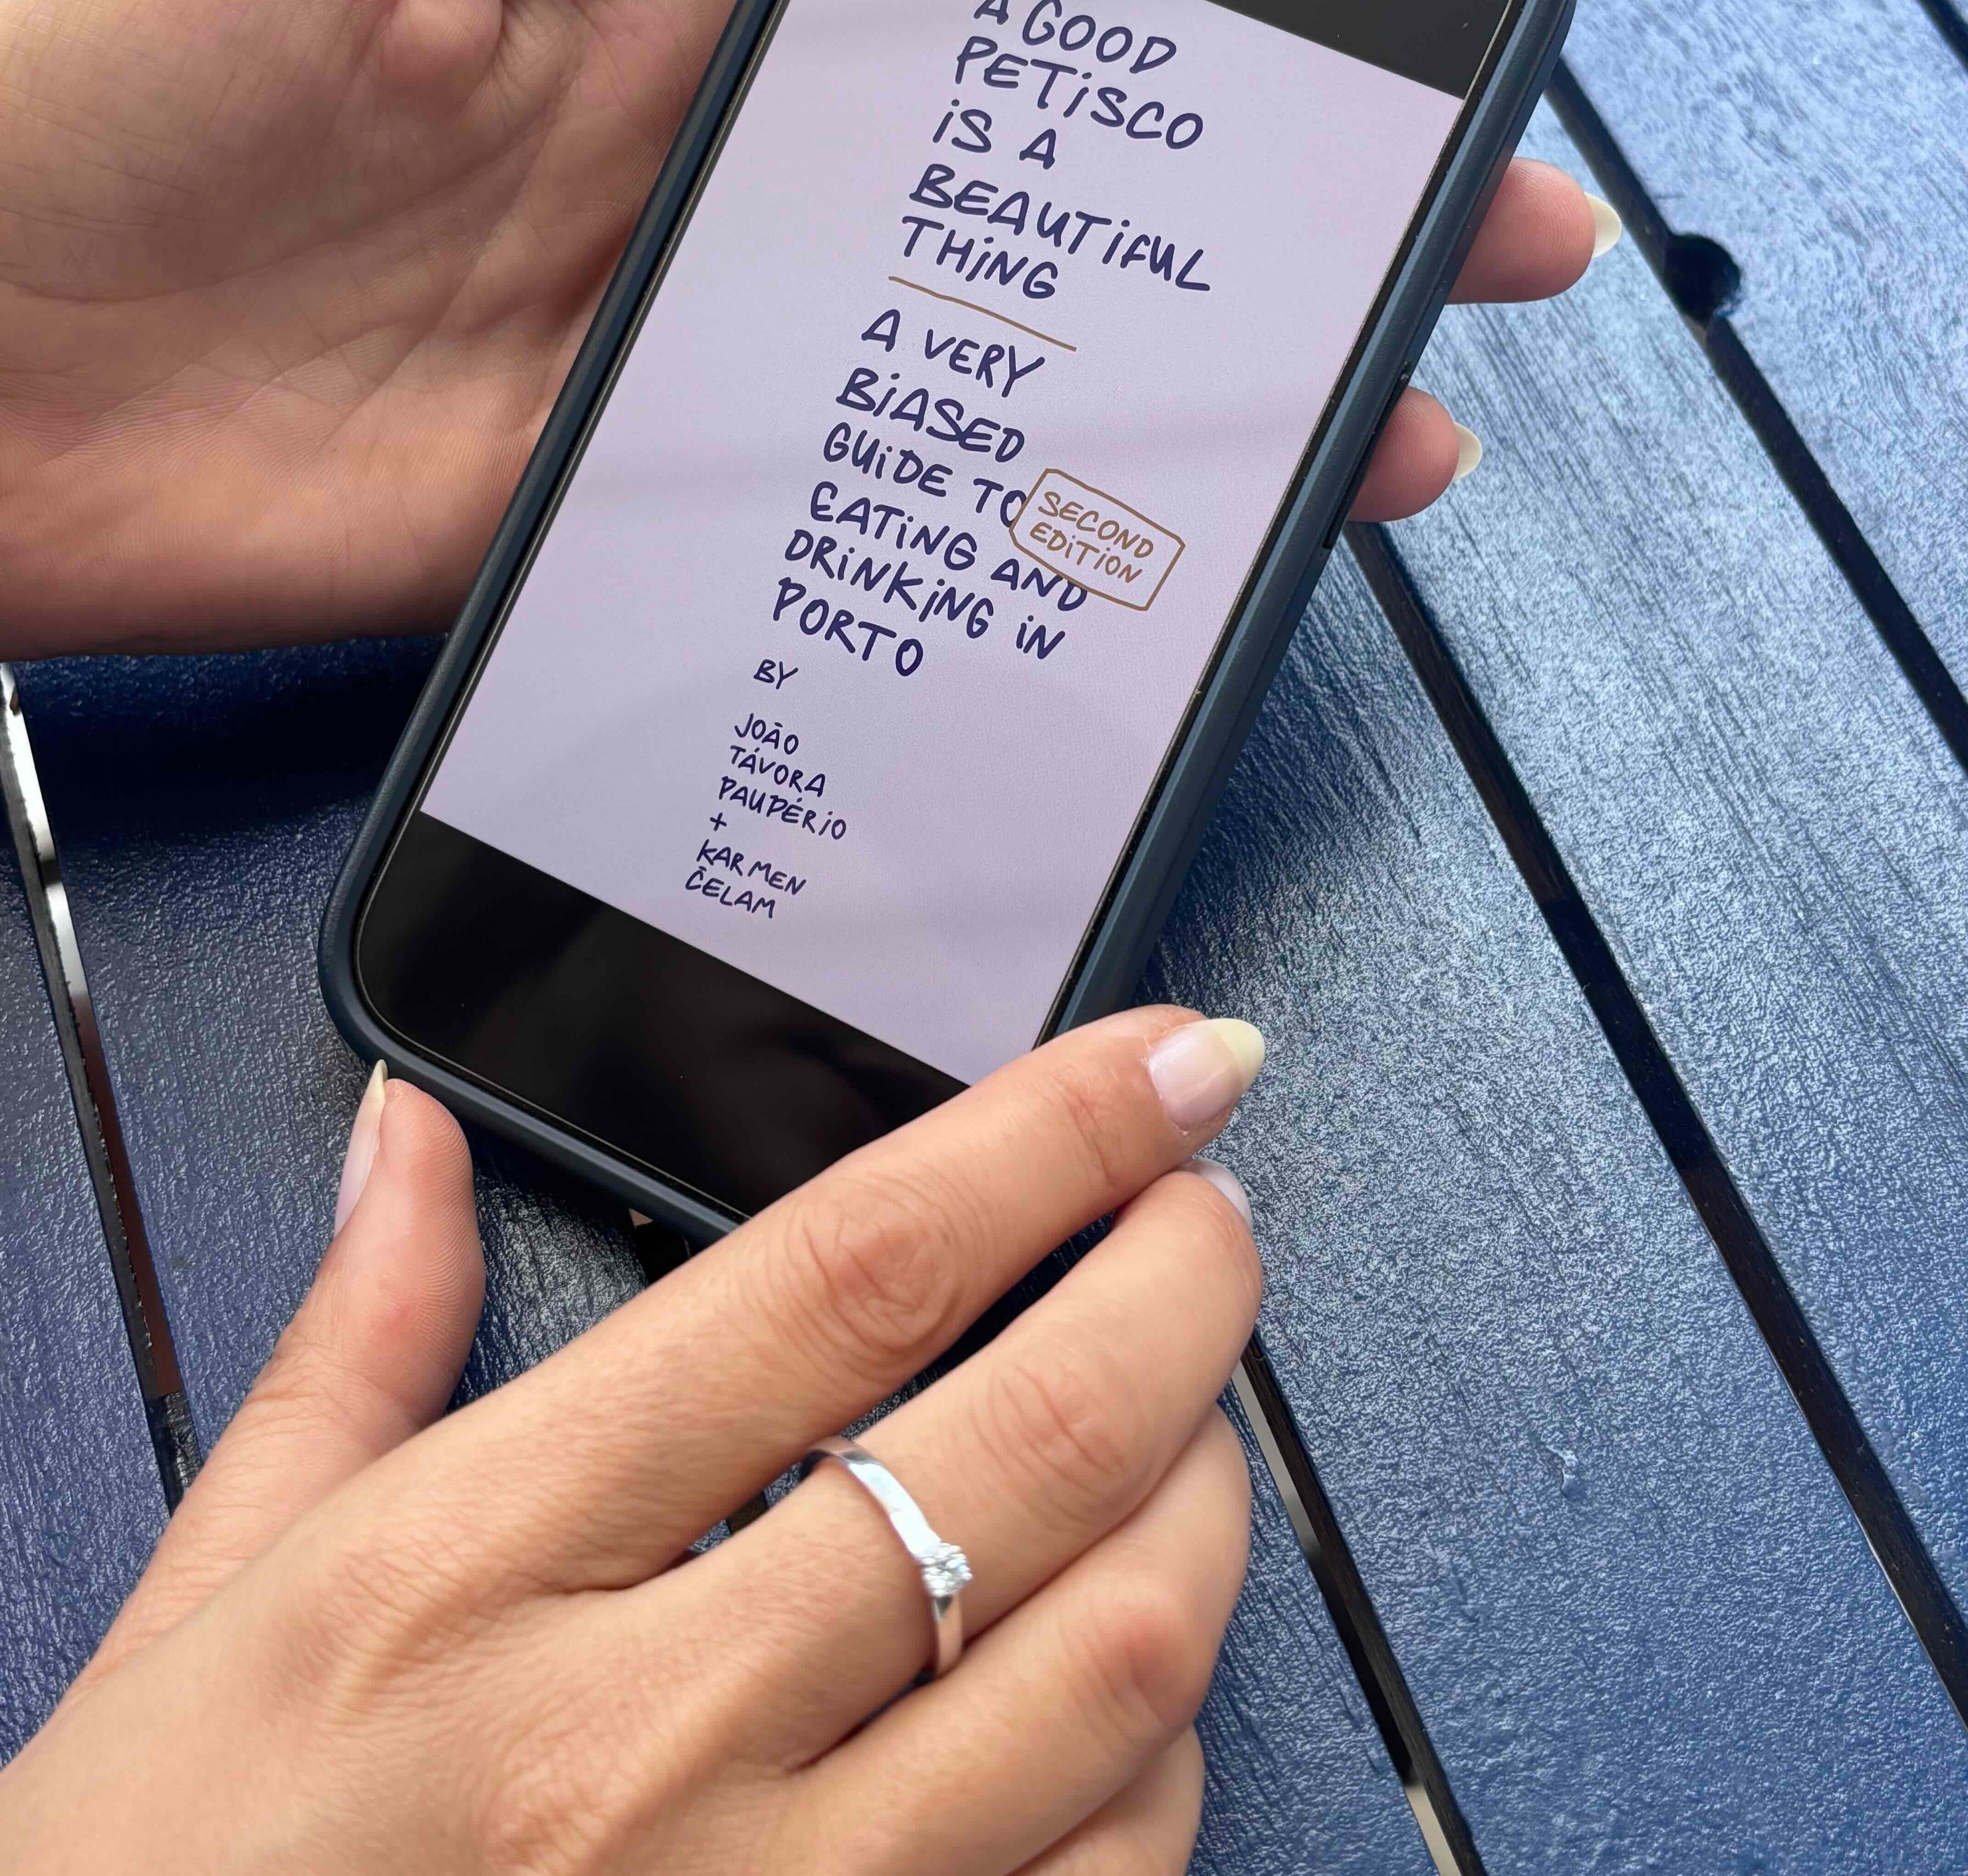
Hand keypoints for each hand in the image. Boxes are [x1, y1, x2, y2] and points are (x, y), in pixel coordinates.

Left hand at [0, 0, 1607, 655]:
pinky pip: (804, 549)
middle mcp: (688, 212)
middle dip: (1228, 256)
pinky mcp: (593, 537)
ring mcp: (655, 385)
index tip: (1342, 71)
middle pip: (1007, 235)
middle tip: (1448, 269)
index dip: (1157, 53)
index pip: (963, 36)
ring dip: (1147, 430)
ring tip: (1359, 454)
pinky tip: (1102, 582)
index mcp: (658, 26)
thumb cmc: (94, 58)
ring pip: (949, 407)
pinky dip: (951, 567)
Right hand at [0, 1008, 1267, 1873]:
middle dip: (1184, 1283)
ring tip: (1186, 1423)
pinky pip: (1113, 1875)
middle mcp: (647, 1745)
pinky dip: (1162, 1746)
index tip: (1164, 1062)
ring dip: (1204, 1502)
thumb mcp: (213, 1598)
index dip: (1048, 1136)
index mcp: (481, 1572)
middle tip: (1206, 1211)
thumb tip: (416, 1140)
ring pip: (1125, 1663)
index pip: (847, 1277)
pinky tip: (1118, 1675)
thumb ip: (357, 1346)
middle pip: (1037, 1444)